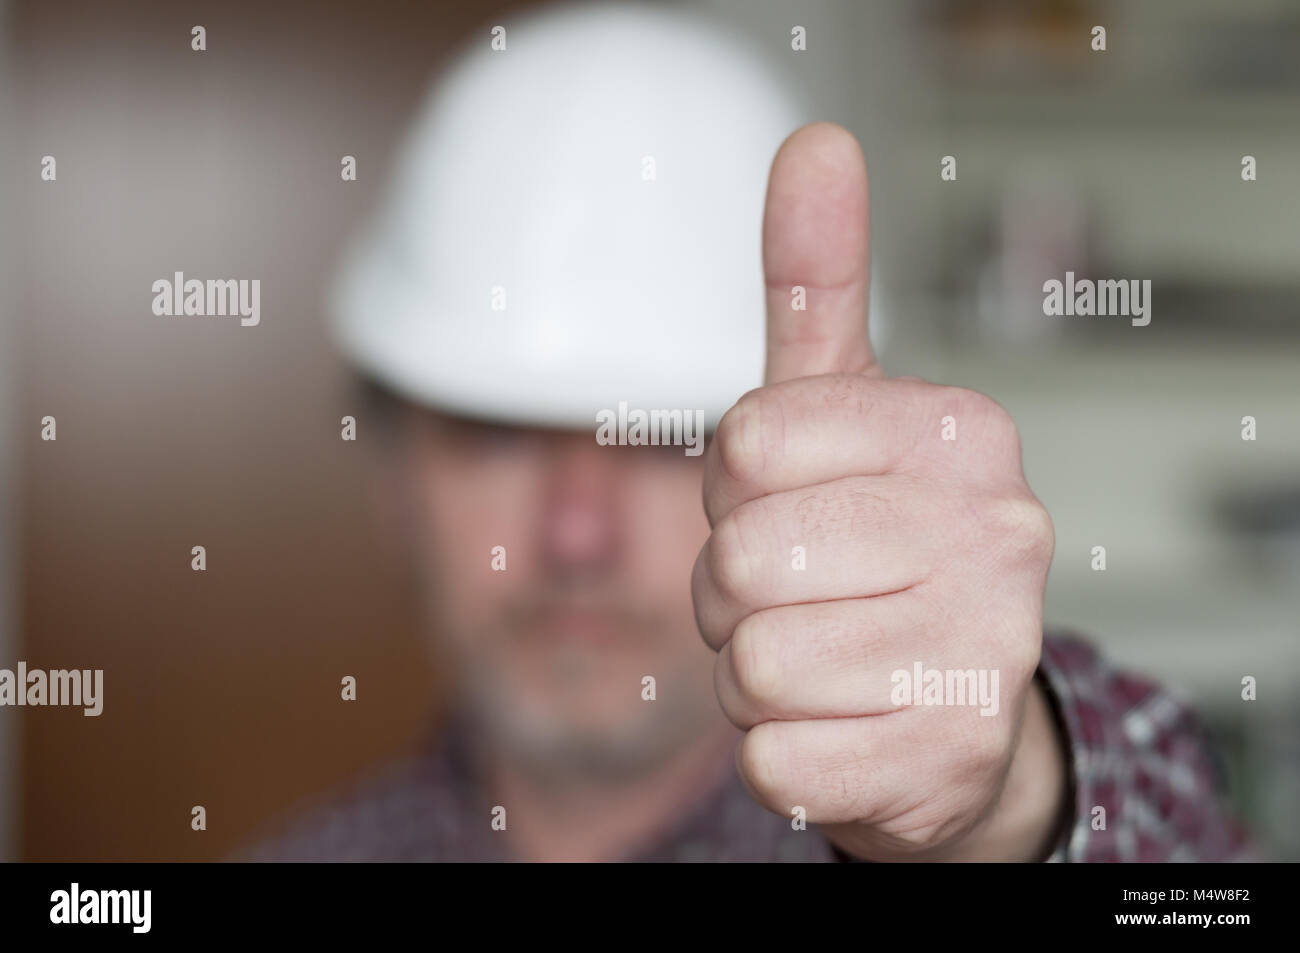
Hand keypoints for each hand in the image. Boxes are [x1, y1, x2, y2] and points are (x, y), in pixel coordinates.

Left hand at [692, 123, 1065, 860]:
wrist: (952, 714)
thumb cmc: (875, 551)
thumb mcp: (842, 412)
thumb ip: (816, 284)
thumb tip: (815, 143)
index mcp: (961, 432)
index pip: (745, 443)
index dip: (736, 488)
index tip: (792, 503)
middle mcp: (996, 532)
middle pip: (740, 558)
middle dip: (733, 592)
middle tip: (803, 596)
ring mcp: (985, 652)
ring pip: (751, 664)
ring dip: (755, 675)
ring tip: (827, 660)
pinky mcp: (949, 761)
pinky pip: (772, 758)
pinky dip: (780, 753)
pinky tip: (844, 727)